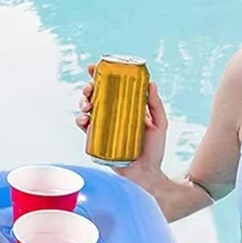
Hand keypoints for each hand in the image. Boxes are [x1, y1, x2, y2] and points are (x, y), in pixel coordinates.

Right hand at [75, 62, 168, 186]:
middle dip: (87, 89)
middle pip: (95, 97)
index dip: (99, 76)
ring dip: (82, 103)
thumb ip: (156, 105)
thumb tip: (151, 82)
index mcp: (125, 108)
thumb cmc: (155, 150)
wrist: (147, 174)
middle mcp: (112, 116)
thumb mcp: (160, 124)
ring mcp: (103, 129)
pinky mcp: (97, 143)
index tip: (92, 67)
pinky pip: (84, 129)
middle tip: (89, 89)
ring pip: (86, 110)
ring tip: (87, 105)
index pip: (111, 88)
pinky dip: (81, 121)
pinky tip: (84, 119)